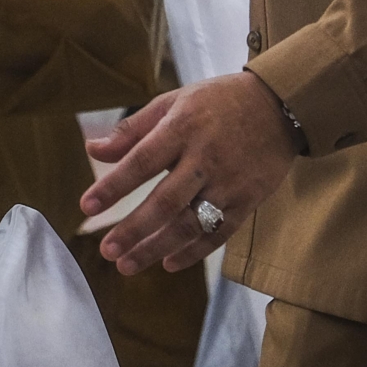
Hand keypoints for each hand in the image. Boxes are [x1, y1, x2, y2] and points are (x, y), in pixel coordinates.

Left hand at [81, 73, 299, 273]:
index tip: (86, 207)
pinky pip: (219, 233)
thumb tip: (92, 149)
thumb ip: (132, 129)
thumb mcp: (173, 102)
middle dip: (134, 229)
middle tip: (106, 250)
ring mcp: (229, 182)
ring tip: (127, 265)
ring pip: (191, 224)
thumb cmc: (217, 102)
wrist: (279, 106)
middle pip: (166, 201)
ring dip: (157, 248)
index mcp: (183, 127)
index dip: (113, 186)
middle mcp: (206, 157)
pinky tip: (168, 263)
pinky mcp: (248, 200)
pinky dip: (193, 252)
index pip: (142, 161)